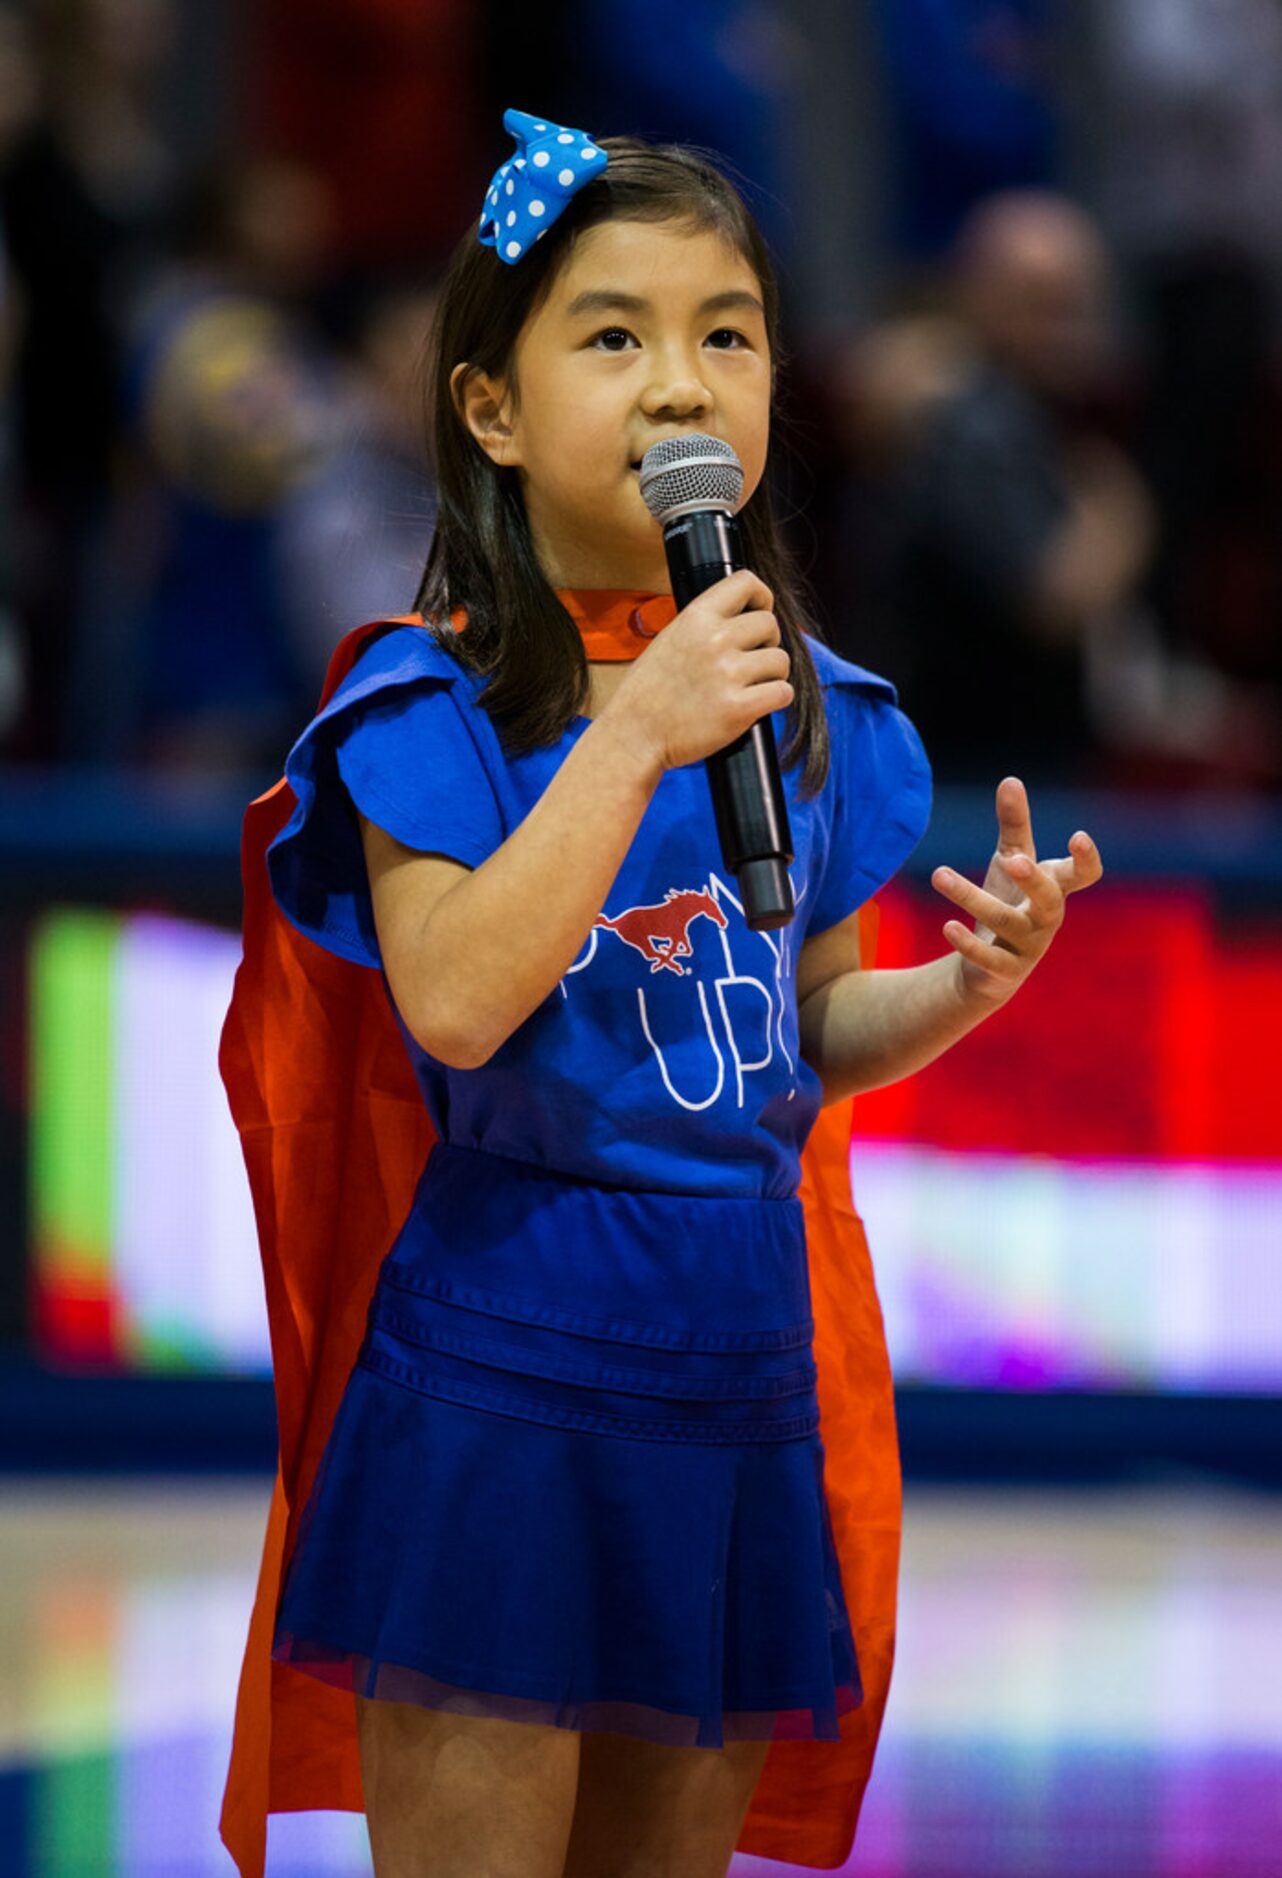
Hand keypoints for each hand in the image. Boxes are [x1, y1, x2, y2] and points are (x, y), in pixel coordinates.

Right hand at [598, 570, 791, 774]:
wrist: (634, 734)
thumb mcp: (670, 639)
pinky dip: (776, 699)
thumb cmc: (648, 692)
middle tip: (752, 661)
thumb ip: (704, 626)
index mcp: (696, 617)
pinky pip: (782, 692)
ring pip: (780, 661)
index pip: (746, 582)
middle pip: (771, 624)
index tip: (759, 613)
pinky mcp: (738, 708)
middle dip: (767, 643)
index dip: (761, 598)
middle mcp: (714, 640)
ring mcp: (727, 674)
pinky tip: (758, 703)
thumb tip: (742, 619)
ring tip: (751, 686)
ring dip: (772, 674)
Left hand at [931, 776, 1101, 1007]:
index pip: (1083, 876)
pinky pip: (987, 959)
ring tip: (938, 874)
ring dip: (971, 898)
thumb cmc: (1009, 902)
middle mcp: (1047, 919)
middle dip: (1033, 880)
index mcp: (1055, 890)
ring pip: (1004, 922)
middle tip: (1012, 859)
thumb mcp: (1009, 860)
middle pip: (1049, 899)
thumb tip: (1011, 779)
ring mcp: (1027, 948)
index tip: (1078, 837)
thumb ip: (1014, 824)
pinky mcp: (1002, 971)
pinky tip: (947, 925)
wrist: (988, 969)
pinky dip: (967, 943)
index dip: (1086, 860)